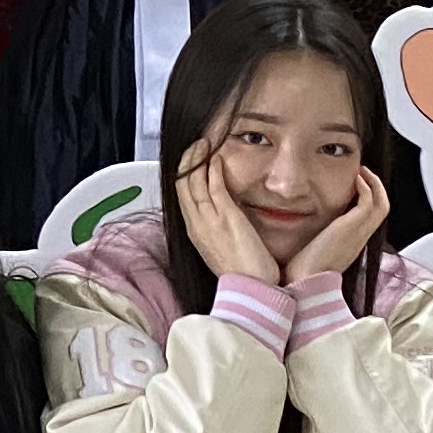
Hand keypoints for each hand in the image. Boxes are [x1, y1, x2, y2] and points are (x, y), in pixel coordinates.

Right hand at [174, 142, 275, 286]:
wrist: (252, 288)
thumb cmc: (242, 273)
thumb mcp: (221, 248)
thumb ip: (218, 228)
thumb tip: (222, 213)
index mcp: (195, 231)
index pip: (181, 195)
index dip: (184, 174)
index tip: (191, 160)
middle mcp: (197, 224)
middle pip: (182, 184)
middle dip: (188, 161)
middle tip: (196, 144)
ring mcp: (209, 220)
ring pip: (194, 182)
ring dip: (199, 159)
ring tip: (205, 143)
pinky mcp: (226, 217)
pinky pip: (214, 187)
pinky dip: (213, 170)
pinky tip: (217, 158)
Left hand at [285, 163, 389, 284]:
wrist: (305, 282)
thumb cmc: (304, 272)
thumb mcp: (316, 251)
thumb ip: (317, 239)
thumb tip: (304, 231)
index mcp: (353, 244)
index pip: (370, 219)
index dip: (369, 202)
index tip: (357, 188)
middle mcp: (360, 237)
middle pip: (382, 209)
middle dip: (376, 189)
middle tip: (364, 174)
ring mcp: (359, 232)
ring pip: (381, 204)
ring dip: (374, 184)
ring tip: (362, 171)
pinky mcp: (353, 226)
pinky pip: (369, 202)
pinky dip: (366, 187)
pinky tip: (356, 178)